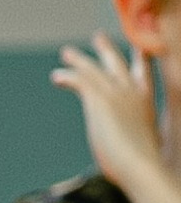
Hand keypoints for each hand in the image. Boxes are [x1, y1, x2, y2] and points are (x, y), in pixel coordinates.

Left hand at [53, 32, 164, 194]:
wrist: (140, 165)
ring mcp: (118, 94)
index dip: (140, 59)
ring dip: (79, 60)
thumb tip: (134, 154)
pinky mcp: (100, 99)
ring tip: (66, 53)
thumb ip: (137, 140)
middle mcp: (133, 93)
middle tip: (98, 37)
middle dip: (107, 50)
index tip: (139, 48)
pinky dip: (67, 77)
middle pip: (118, 64)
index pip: (144, 74)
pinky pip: (80, 80)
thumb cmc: (143, 165)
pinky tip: (57, 76)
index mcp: (147, 103)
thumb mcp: (144, 146)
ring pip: (95, 68)